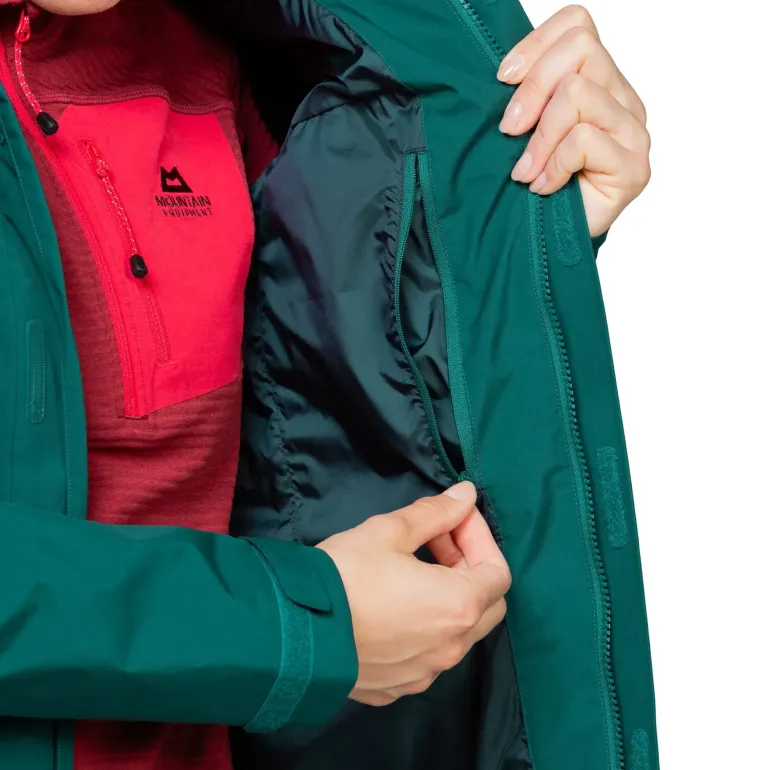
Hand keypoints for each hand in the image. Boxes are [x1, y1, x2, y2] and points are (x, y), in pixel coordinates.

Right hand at [317, 482, 510, 706]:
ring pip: (458, 633)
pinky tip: (392, 608)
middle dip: (469, 567)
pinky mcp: (398, 688)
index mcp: (458, 605)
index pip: (498, 571)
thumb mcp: (390, 531)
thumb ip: (436, 513)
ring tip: (412, 572)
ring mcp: (425, 673)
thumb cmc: (346, 576)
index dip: (480, 537)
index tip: (453, 518)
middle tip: (437, 542)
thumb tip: (467, 495)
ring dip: (448, 598)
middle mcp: (451, 647)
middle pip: (487, 606)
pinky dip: (424, 628)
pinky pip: (427, 655)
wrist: (292, 633)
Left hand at [497, 5, 650, 237]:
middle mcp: (623, 100)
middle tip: (508, 132)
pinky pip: (583, 140)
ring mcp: (634, 132)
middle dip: (531, 90)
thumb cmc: (533, 186)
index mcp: (599, 81)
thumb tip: (498, 71)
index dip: (535, 44)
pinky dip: (552, 165)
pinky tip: (543, 187)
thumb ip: (522, 95)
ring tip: (525, 171)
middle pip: (580, 50)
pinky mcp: (634, 168)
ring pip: (578, 94)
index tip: (501, 80)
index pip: (578, 25)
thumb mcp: (521, 132)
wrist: (548, 245)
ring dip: (538, 138)